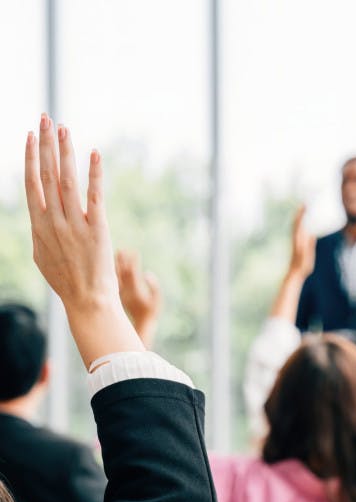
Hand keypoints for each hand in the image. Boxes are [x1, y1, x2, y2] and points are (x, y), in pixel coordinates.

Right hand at [24, 115, 143, 366]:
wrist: (87, 301)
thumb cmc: (67, 281)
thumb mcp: (44, 255)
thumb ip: (42, 231)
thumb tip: (39, 216)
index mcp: (39, 226)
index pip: (32, 183)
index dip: (31, 157)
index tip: (30, 136)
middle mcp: (54, 221)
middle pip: (47, 175)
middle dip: (45, 144)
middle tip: (45, 118)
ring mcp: (75, 224)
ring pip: (67, 180)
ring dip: (65, 152)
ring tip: (63, 128)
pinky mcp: (97, 229)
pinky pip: (95, 196)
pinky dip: (94, 174)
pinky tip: (94, 154)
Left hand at [116, 250, 161, 346]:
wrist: (141, 325)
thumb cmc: (151, 313)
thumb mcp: (157, 301)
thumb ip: (154, 287)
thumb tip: (147, 274)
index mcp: (135, 291)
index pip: (132, 273)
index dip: (133, 262)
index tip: (133, 251)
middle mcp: (126, 291)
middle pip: (122, 272)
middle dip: (122, 260)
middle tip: (121, 249)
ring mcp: (120, 293)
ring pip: (116, 276)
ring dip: (116, 265)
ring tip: (116, 254)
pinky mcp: (117, 296)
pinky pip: (114, 281)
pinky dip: (113, 273)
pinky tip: (112, 267)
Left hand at [288, 205, 315, 279]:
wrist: (294, 273)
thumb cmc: (302, 266)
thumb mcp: (308, 256)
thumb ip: (309, 245)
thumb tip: (312, 235)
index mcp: (299, 241)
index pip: (300, 224)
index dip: (302, 214)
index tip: (305, 205)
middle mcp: (296, 239)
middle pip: (297, 223)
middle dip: (300, 213)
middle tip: (304, 203)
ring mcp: (296, 242)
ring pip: (296, 227)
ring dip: (300, 218)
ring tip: (304, 210)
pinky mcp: (296, 245)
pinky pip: (298, 231)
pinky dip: (300, 225)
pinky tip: (304, 224)